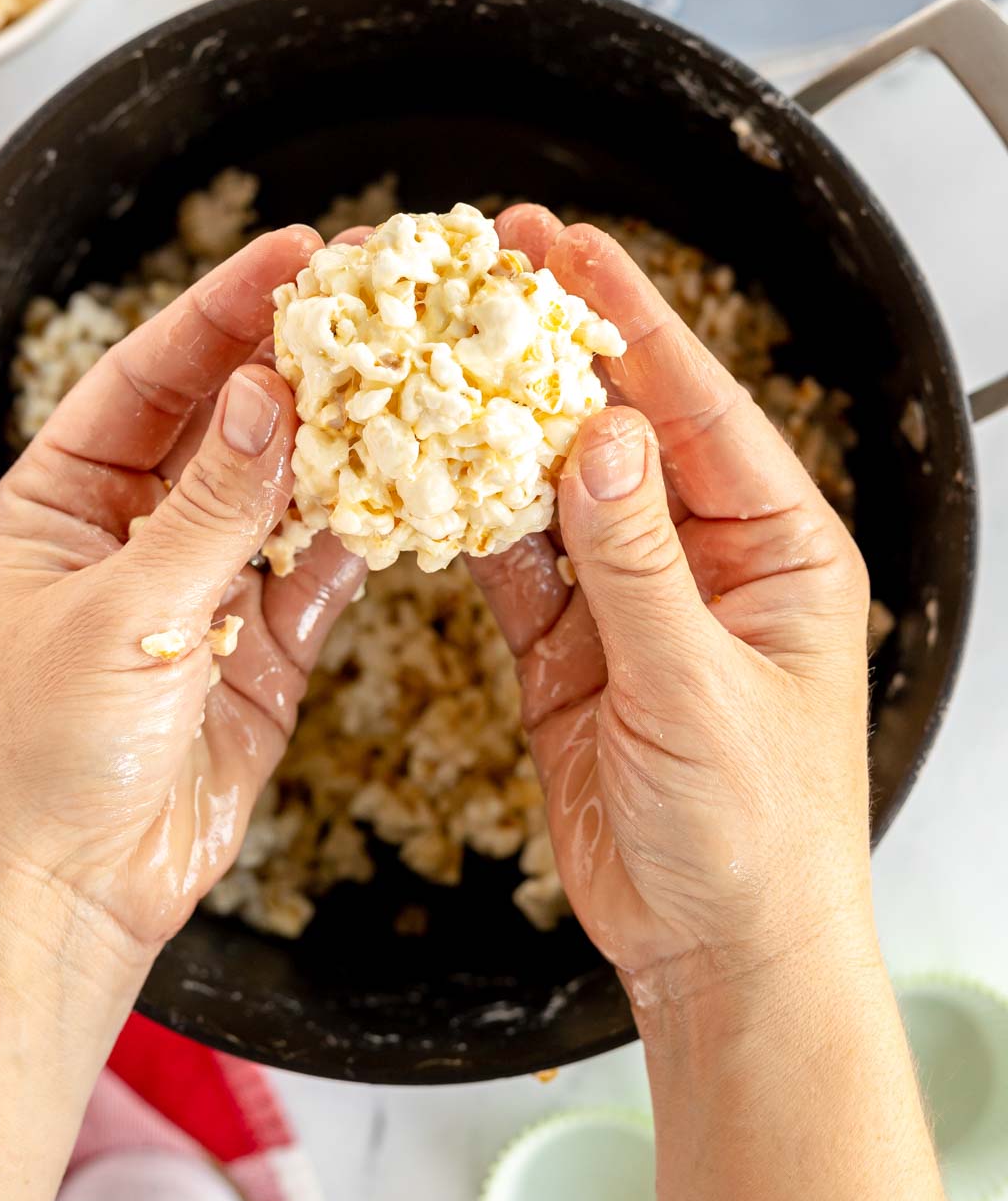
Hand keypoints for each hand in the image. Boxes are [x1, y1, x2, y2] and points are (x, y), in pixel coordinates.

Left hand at [0, 225, 364, 964]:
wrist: (66, 898)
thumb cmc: (43, 753)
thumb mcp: (124, 613)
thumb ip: (211, 508)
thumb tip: (269, 395)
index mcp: (66, 498)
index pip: (152, 376)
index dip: (223, 310)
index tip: (299, 257)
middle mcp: (137, 527)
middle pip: (229, 419)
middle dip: (302, 360)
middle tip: (382, 297)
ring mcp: (206, 584)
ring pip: (287, 488)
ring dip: (347, 439)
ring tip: (419, 375)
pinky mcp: (263, 646)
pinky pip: (320, 569)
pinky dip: (363, 532)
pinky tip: (411, 487)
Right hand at [472, 205, 872, 996]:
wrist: (717, 952)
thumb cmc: (754, 835)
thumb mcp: (698, 689)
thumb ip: (640, 564)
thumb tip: (606, 437)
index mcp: (774, 548)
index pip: (700, 406)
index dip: (632, 323)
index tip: (570, 248)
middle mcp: (703, 556)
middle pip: (620, 426)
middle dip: (553, 349)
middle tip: (485, 265)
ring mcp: (632, 599)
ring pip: (556, 487)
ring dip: (498, 427)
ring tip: (433, 349)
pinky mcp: (571, 647)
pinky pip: (517, 563)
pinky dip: (471, 521)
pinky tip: (427, 469)